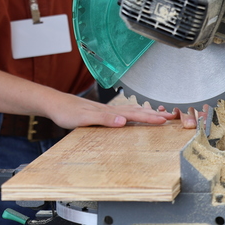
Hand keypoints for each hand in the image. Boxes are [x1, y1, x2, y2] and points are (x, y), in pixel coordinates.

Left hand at [45, 92, 191, 129]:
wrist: (54, 104)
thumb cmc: (66, 111)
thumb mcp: (84, 118)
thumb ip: (104, 119)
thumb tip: (123, 121)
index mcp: (108, 111)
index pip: (134, 115)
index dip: (150, 118)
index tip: (165, 120)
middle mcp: (109, 109)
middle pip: (136, 111)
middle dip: (154, 114)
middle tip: (171, 117)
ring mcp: (106, 110)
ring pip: (130, 110)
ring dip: (145, 113)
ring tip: (159, 115)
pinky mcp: (100, 112)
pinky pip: (123, 112)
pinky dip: (133, 113)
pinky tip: (133, 116)